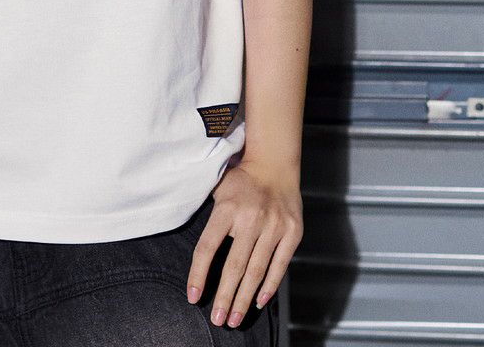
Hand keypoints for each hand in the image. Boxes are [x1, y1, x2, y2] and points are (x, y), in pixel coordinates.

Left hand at [185, 158, 302, 327]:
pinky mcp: (292, 232)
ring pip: (256, 271)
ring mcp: (274, 225)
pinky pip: (279, 265)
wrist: (275, 164)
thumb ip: (208, 216)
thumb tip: (191, 245)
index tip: (193, 297)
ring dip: (245, 299)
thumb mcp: (218, 189)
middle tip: (217, 319)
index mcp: (227, 207)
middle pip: (234, 266)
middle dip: (225, 297)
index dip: (198, 274)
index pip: (207, 247)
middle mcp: (251, 218)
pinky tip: (258, 302)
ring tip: (234, 318)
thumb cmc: (241, 180)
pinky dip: (269, 286)